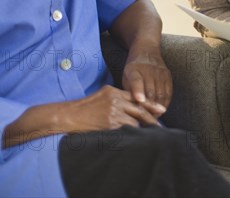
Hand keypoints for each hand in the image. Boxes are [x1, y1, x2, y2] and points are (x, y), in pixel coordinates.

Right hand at [4, 85, 161, 147]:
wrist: (68, 116)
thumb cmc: (85, 107)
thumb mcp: (102, 95)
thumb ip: (117, 97)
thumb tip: (133, 104)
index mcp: (113, 91)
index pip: (136, 98)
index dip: (150, 104)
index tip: (161, 109)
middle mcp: (115, 100)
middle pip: (139, 108)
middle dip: (151, 118)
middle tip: (161, 125)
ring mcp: (112, 113)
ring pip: (134, 122)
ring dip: (139, 129)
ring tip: (145, 134)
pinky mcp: (108, 125)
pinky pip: (125, 131)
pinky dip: (130, 134)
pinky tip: (132, 138)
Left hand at [122, 45, 172, 114]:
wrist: (146, 50)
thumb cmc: (133, 69)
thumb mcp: (126, 77)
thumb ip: (129, 91)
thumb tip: (130, 109)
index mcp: (134, 70)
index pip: (136, 81)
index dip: (138, 91)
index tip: (140, 101)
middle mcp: (148, 70)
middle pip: (150, 91)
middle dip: (148, 108)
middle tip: (145, 121)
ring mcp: (159, 72)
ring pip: (160, 94)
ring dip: (157, 108)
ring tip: (153, 118)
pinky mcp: (167, 75)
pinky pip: (168, 92)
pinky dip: (165, 103)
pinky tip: (161, 110)